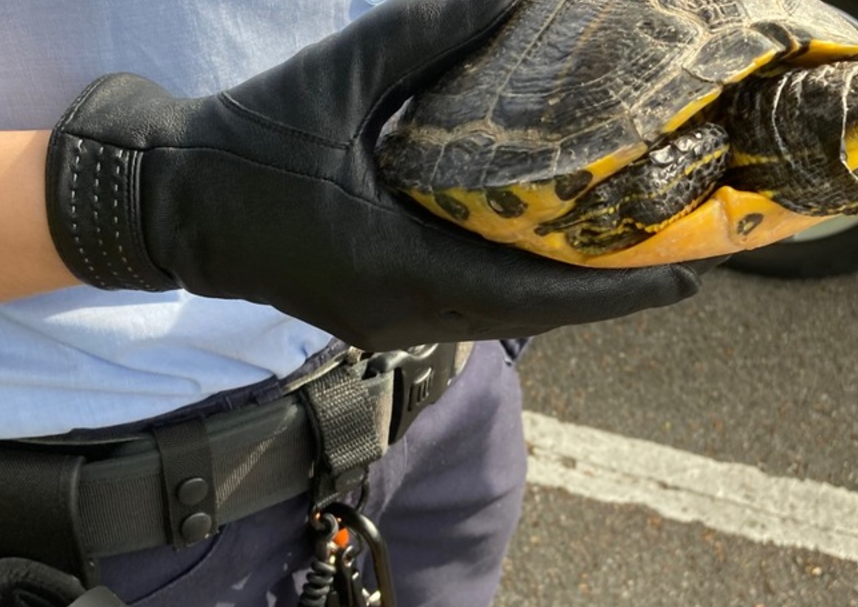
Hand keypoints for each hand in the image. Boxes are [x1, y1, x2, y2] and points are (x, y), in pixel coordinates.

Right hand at [44, 0, 708, 350]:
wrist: (167, 202)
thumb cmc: (241, 145)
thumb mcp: (337, 81)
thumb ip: (426, 34)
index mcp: (395, 271)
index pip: (534, 295)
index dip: (618, 290)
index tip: (690, 275)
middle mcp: (402, 312)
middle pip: (532, 312)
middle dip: (610, 290)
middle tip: (684, 254)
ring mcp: (389, 321)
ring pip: (504, 313)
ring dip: (568, 288)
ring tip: (633, 250)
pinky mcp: (378, 310)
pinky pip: (471, 304)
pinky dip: (521, 280)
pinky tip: (551, 247)